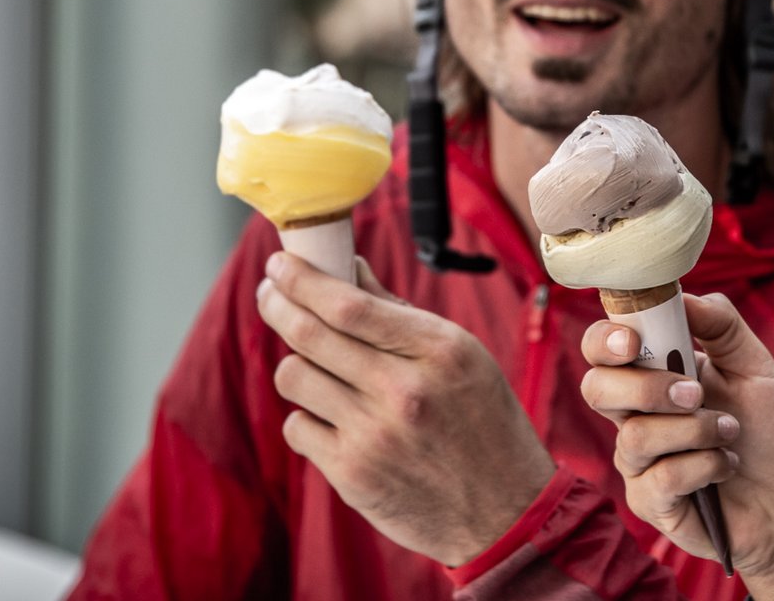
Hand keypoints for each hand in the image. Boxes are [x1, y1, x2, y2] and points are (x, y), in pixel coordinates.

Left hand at [257, 252, 556, 566]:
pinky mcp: (351, 474)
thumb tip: (348, 270)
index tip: (280, 263)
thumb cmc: (483, 424)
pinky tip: (331, 418)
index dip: (303, 279)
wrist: (503, 511)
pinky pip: (297, 426)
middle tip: (269, 293)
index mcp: (439, 351)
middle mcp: (404, 391)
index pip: (350, 305)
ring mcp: (374, 435)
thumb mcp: (462, 357)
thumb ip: (400, 315)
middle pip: (310, 334)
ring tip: (315, 365)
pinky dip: (307, 416)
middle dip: (277, 304)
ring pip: (294, 376)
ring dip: (296, 364)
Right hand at [579, 292, 773, 600]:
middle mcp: (636, 413)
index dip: (604, 339)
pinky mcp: (649, 501)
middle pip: (595, 388)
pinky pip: (659, 477)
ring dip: (696, 431)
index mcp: (655, 373)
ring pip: (634, 435)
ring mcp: (638, 459)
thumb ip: (722, 326)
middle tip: (696, 394)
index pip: (602, 347)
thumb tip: (684, 294)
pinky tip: (726, 467)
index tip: (632, 340)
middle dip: (645, 387)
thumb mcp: (758, 368)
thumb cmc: (773, 434)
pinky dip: (704, 467)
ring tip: (731, 434)